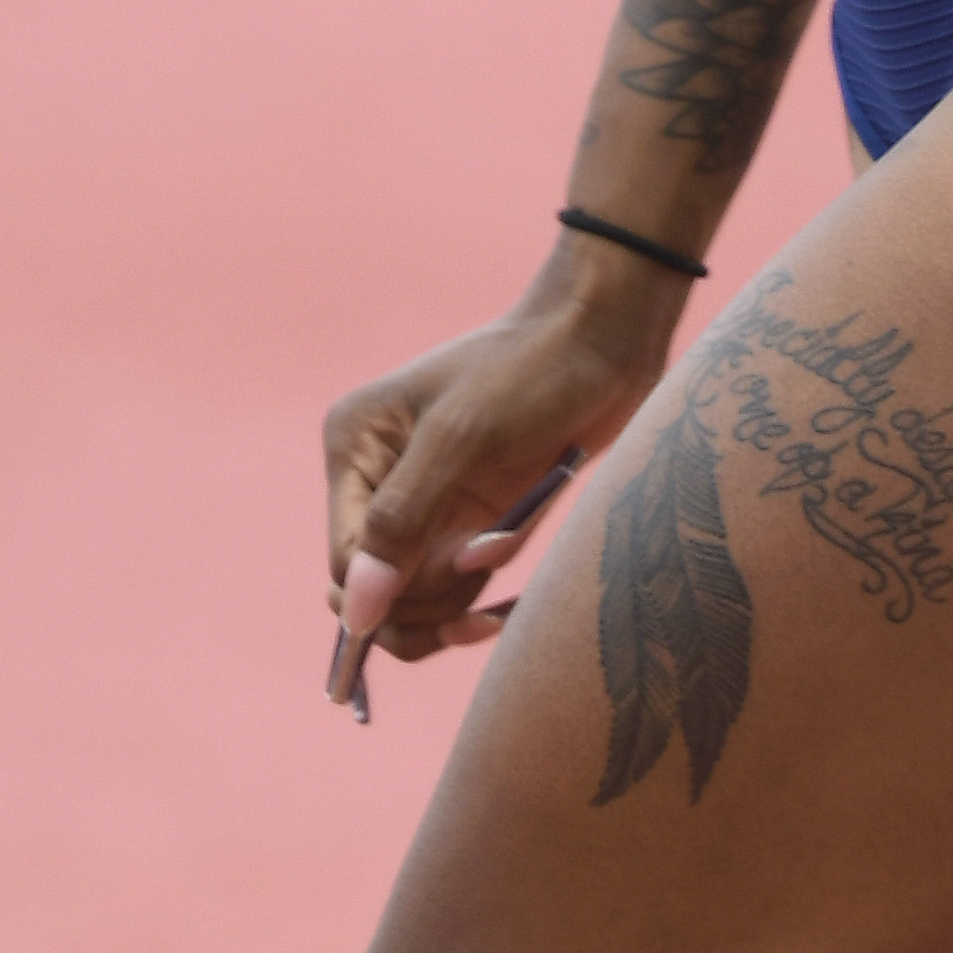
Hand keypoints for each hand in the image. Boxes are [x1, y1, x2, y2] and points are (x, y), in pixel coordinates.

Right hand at [323, 282, 668, 666]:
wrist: (604, 340)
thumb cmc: (530, 371)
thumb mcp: (461, 439)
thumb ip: (402, 522)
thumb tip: (352, 613)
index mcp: (355, 446)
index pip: (347, 562)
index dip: (397, 587)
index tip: (466, 558)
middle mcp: (378, 478)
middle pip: (379, 593)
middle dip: (435, 593)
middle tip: (490, 552)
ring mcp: (424, 502)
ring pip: (419, 602)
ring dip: (467, 592)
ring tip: (510, 539)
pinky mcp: (467, 519)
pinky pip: (457, 590)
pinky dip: (485, 590)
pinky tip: (513, 574)